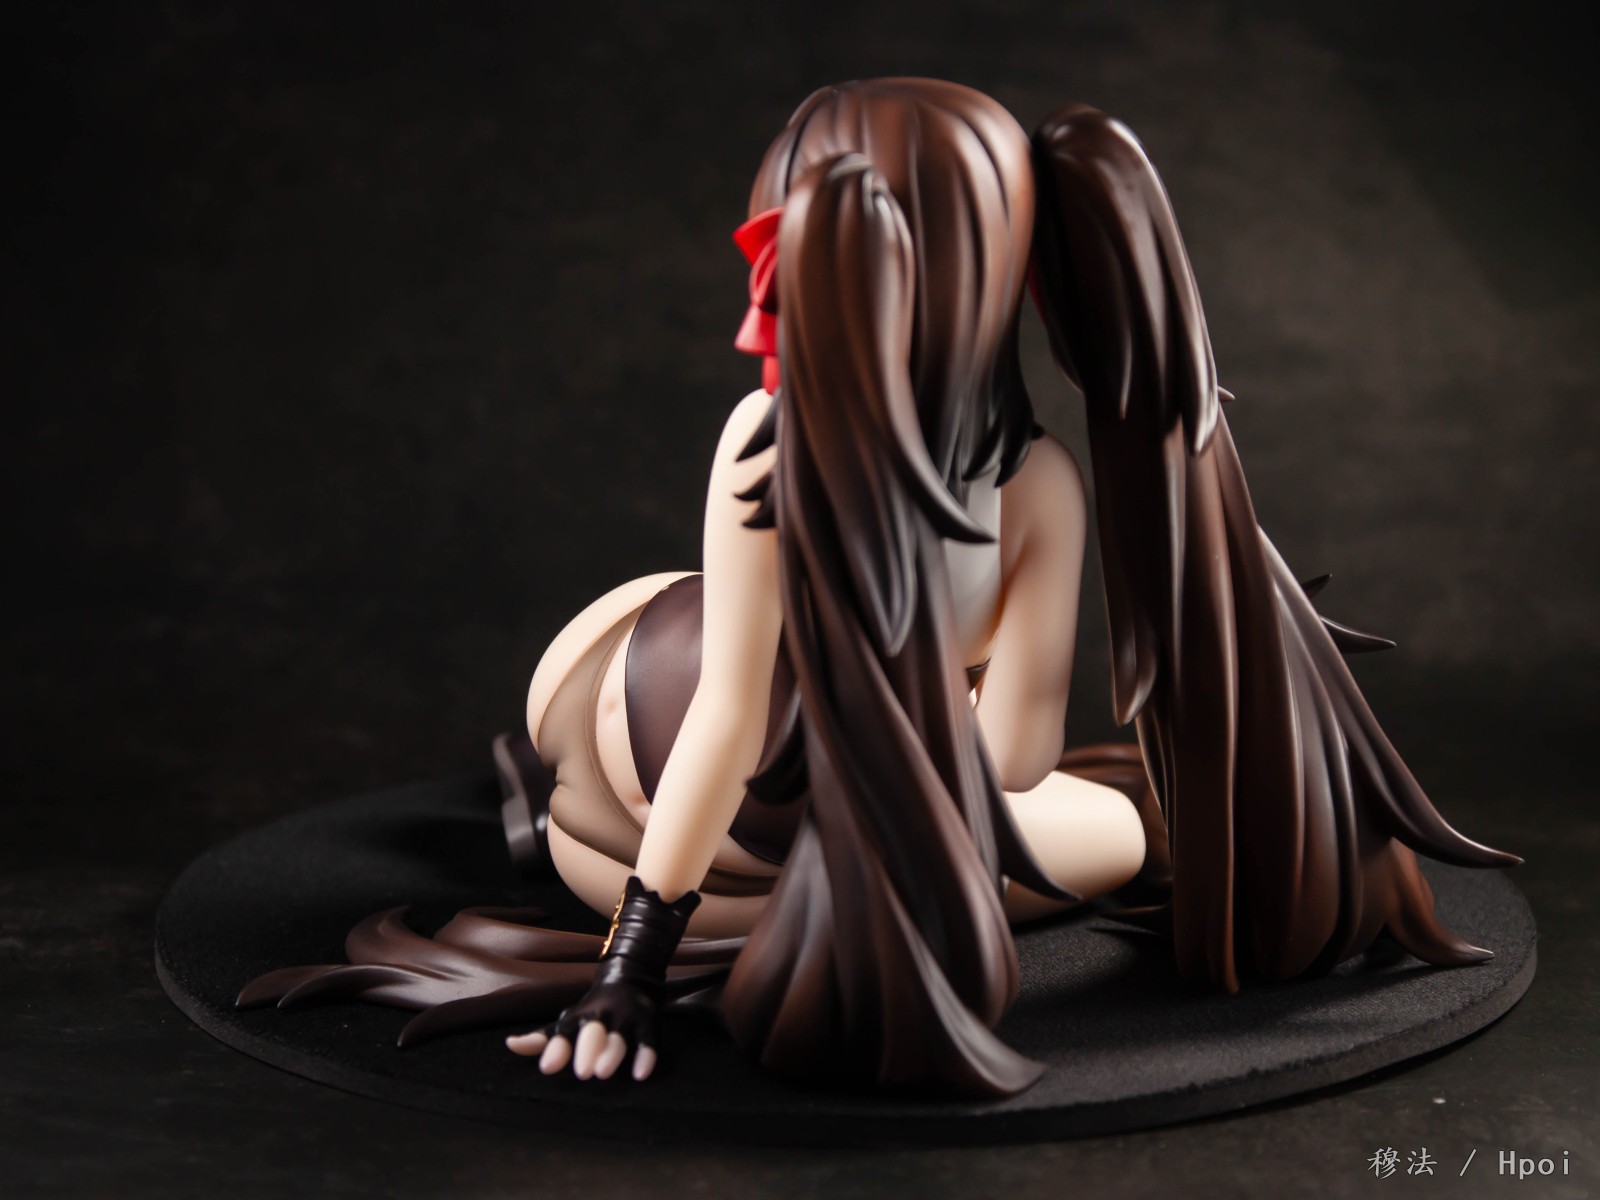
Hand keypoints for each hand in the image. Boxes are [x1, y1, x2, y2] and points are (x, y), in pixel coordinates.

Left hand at [506, 875, 697, 1081]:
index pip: (565, 1033)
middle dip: (588, 1050)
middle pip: (593, 1033)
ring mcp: (625, 1019)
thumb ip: (541, 1038)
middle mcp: (601, 1016)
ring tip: (602, 1073)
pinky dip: (645, 1056)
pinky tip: (640, 1074)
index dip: (557, 1049)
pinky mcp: (647, 1024)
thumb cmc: (592, 1010)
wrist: (631, 979)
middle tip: (582, 1073)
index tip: (547, 1068)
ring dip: (611, 1054)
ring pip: (619, 1038)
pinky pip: (647, 1041)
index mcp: (579, 1017)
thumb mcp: (567, 1021)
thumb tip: (509, 1045)